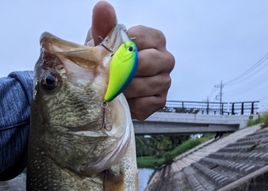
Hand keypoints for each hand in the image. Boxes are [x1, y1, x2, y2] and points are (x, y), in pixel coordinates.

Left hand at [85, 1, 174, 120]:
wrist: (107, 90)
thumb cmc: (108, 63)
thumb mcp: (103, 43)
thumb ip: (104, 25)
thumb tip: (103, 7)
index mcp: (155, 40)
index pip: (142, 38)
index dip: (122, 48)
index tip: (111, 55)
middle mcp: (165, 59)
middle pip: (146, 63)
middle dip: (123, 71)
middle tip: (109, 75)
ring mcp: (164, 81)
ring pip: (144, 85)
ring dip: (124, 89)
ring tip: (114, 88)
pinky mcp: (160, 101)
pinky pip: (144, 104)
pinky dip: (130, 104)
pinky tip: (124, 100)